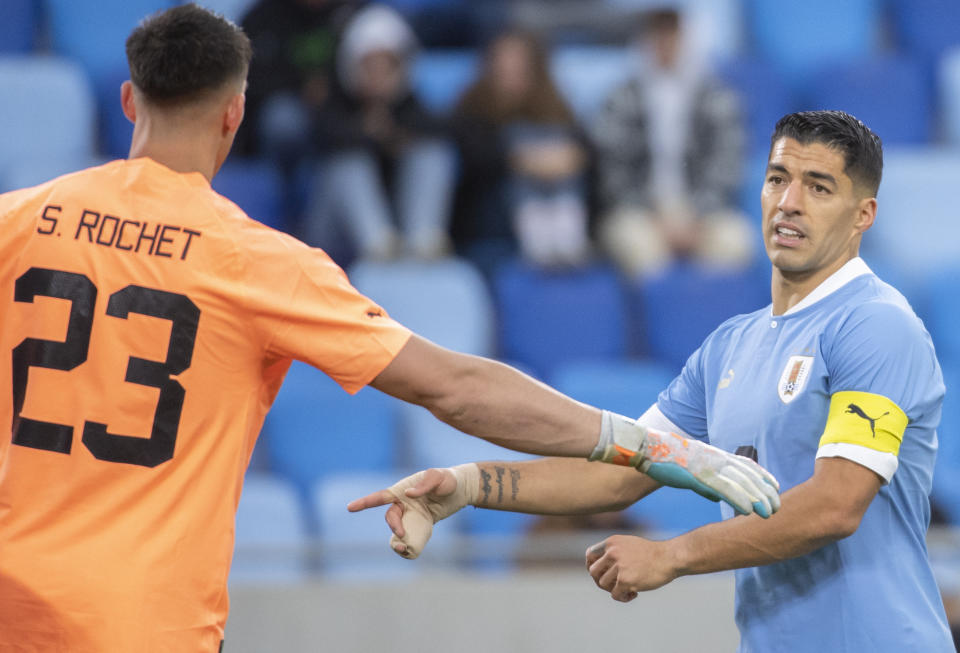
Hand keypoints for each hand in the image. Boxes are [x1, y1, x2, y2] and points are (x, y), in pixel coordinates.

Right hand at [346, 464, 477, 558]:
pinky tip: (411, 551)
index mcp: (402, 489)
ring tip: (403, 548)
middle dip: (393, 526)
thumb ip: (424, 484)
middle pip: (390, 517)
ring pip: (398, 529)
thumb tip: (408, 495)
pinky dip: (408, 544)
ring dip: (397, 539)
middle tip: (401, 534)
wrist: (462, 490)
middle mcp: (403, 502)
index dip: (364, 502)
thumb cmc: (448, 480)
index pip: (380, 497)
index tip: (350, 508)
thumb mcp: (438, 478)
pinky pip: (410, 536)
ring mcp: (411, 515)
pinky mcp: (420, 524)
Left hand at [585, 535, 674, 600]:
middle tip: (614, 584)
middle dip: (601, 580)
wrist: (670, 558)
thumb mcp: (629, 544)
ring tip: (628, 589)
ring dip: (614, 589)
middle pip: (593, 572)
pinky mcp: (626, 580)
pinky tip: (634, 594)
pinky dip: (623, 598)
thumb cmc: (652, 554)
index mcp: (612, 542)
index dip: (592, 566)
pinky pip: (615, 595)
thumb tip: (595, 570)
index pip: (590, 555)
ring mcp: (619, 566)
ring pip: (603, 584)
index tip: (601, 574)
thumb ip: (613, 552)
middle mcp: (612, 552)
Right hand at [641, 428, 780, 516]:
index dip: (764, 477)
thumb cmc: (668, 460)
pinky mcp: (699, 474)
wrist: (648, 449)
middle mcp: (717, 458)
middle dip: (766, 492)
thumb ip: (708, 483)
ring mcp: (709, 465)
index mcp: (716, 455)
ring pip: (741, 483)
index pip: (747, 465)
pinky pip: (724, 488)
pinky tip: (748, 511)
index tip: (776, 489)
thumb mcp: (692, 470)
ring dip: (758, 499)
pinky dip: (739, 499)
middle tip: (778, 507)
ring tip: (770, 513)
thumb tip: (718, 496)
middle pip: (749, 475)